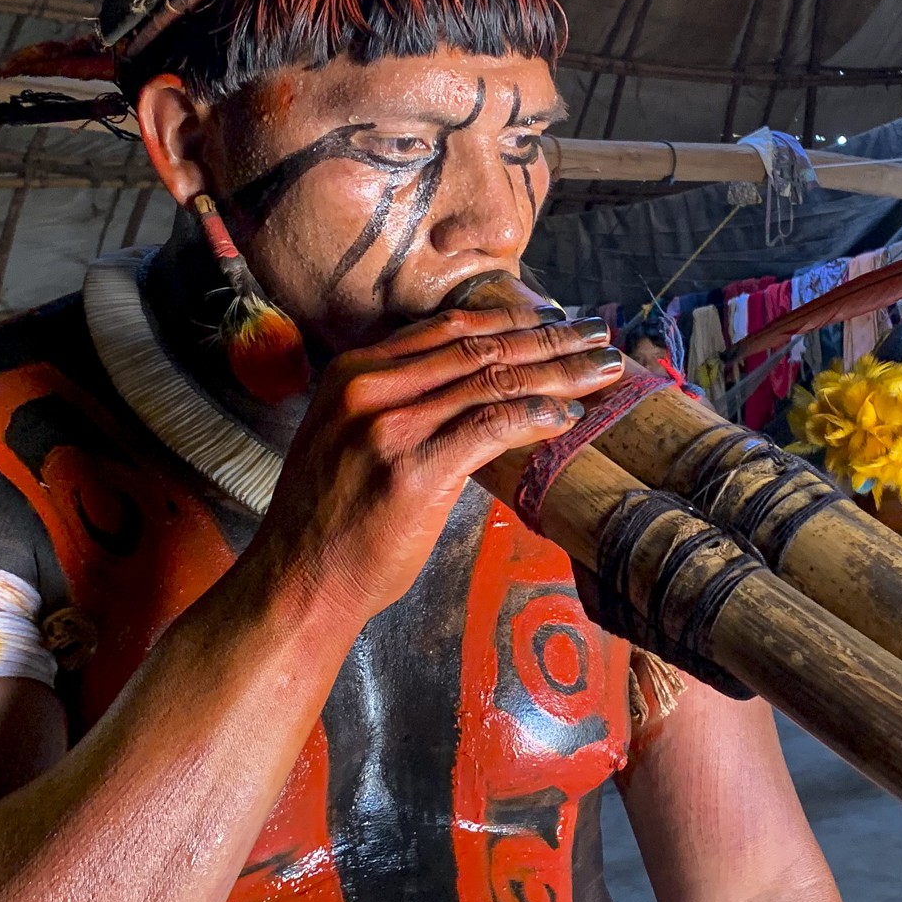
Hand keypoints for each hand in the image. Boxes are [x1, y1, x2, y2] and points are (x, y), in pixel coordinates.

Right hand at [247, 307, 624, 624]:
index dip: (511, 319)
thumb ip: (398, 404)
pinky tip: (569, 415)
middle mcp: (369, 389)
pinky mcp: (413, 471)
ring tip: (604, 369)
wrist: (297, 583)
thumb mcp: (348, 438)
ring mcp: (389, 428)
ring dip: (559, 372)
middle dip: (548, 337)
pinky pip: (489, 427)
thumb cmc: (330, 521)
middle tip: (596, 331)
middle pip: (479, 347)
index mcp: (353, 373)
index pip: (448, 328)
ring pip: (492, 382)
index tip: (555, 317)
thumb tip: (471, 390)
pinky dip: (535, 417)